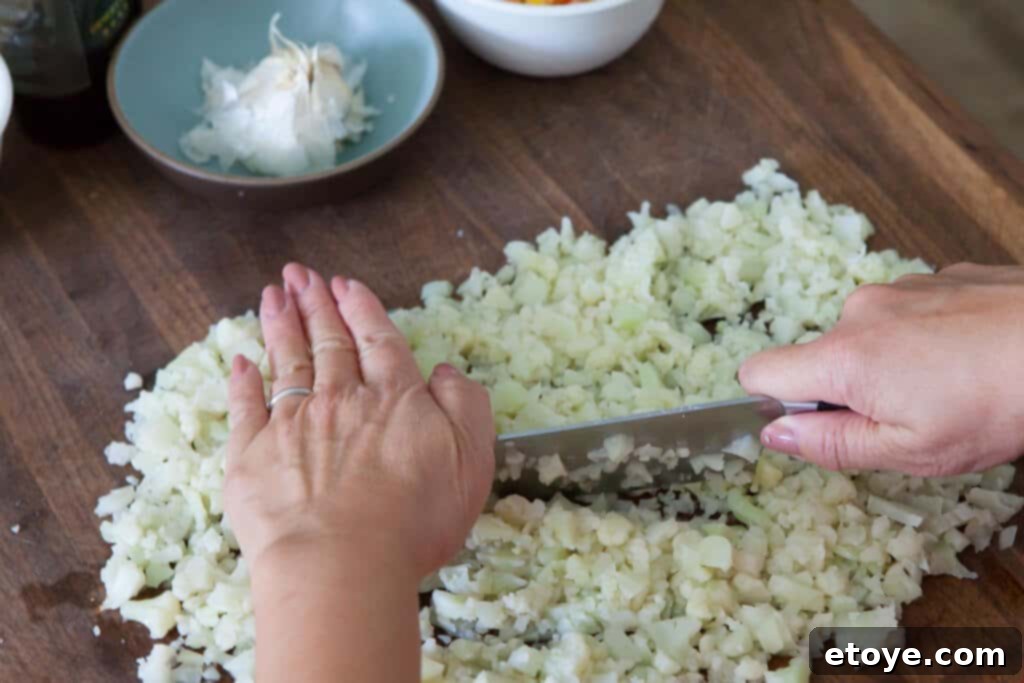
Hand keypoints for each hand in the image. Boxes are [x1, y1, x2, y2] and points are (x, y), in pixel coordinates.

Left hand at [224, 263, 494, 577]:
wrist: (341, 563)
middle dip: (315, 303)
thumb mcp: (471, 460)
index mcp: (394, 399)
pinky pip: (245, 407)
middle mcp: (341, 400)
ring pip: (286, 361)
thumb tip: (446, 372)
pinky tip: (238, 360)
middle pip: (328, 342)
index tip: (344, 283)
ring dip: (280, 324)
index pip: (377, 341)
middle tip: (300, 273)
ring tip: (273, 293)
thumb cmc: (415, 519)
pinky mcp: (252, 455)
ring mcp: (292, 424)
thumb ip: (465, 406)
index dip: (361, 308)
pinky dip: (241, 382)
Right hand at [739, 263, 1023, 475]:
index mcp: (844, 359)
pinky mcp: (941, 276)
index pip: (758, 372)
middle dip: (849, 390)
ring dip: (893, 363)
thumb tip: (774, 433)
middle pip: (822, 357)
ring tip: (952, 387)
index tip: (816, 424)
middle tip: (910, 417)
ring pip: (869, 335)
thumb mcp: (911, 451)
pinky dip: (928, 337)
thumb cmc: (999, 404)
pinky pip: (909, 313)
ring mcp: (902, 287)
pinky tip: (971, 358)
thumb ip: (832, 443)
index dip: (774, 403)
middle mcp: (861, 311)